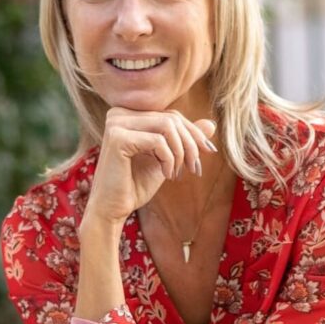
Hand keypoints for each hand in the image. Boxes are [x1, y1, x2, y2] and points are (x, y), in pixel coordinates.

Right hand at [86, 107, 216, 223]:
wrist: (112, 210)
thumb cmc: (135, 185)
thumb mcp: (167, 159)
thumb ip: (185, 141)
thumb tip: (211, 124)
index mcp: (128, 115)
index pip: (171, 115)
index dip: (193, 133)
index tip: (208, 152)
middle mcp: (119, 113)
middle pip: (171, 119)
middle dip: (191, 144)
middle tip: (195, 168)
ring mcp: (116, 123)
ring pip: (168, 126)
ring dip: (182, 152)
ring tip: (180, 173)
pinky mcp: (117, 138)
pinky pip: (158, 141)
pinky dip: (169, 159)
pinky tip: (166, 175)